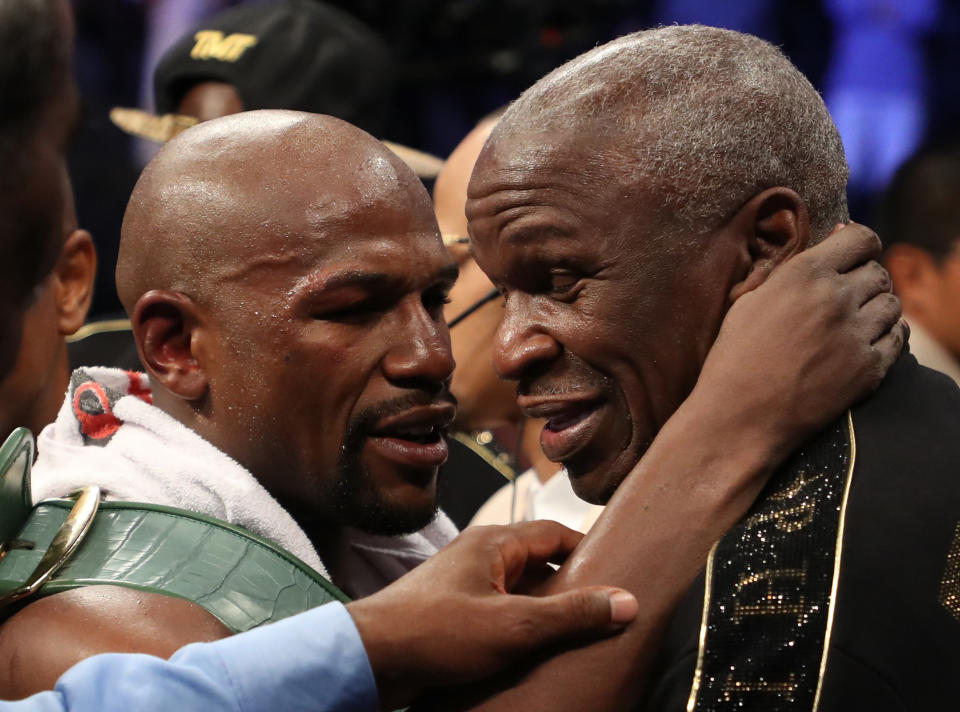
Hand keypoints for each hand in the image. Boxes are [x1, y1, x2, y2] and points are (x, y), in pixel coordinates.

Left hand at [346, 520, 637, 708]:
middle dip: (570, 585)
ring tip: (577, 636)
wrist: (371, 658)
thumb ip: (571, 613)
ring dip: (544, 609)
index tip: (619, 573)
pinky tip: (534, 650)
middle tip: (604, 611)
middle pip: (538, 561)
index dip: (588, 551)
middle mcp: (479, 555)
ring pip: (518, 589)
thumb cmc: (436, 631)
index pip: (555, 532)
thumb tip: (626, 601)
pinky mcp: (452, 611)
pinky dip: (520, 625)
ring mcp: (464, 583)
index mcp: (494, 543)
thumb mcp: (514, 625)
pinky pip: (498, 610)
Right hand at [692, 221, 903, 463]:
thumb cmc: (733, 358)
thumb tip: (810, 252)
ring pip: (892, 305)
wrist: (740, 416)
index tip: (851, 254)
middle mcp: (837, 298)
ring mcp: (858, 334)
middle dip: (864, 280)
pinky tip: (867, 340)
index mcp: (804, 274)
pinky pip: (898, 339)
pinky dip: (888, 335)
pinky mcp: (870, 368)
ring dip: (877, 308)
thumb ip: (783, 273)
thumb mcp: (746, 303)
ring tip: (857, 320)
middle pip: (878, 273)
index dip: (858, 244)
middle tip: (846, 296)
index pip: (861, 238)